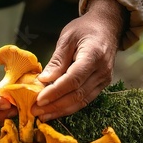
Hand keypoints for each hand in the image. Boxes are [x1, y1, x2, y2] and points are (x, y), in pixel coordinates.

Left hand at [31, 0, 127, 120]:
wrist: (107, 27)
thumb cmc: (85, 29)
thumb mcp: (67, 38)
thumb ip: (57, 60)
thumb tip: (43, 80)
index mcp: (94, 55)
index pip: (73, 79)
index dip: (55, 91)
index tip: (39, 99)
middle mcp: (102, 70)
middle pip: (77, 94)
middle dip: (55, 105)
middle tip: (35, 111)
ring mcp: (104, 79)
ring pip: (82, 101)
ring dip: (61, 110)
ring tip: (42, 115)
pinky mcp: (102, 84)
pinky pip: (85, 99)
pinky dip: (69, 107)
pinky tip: (55, 110)